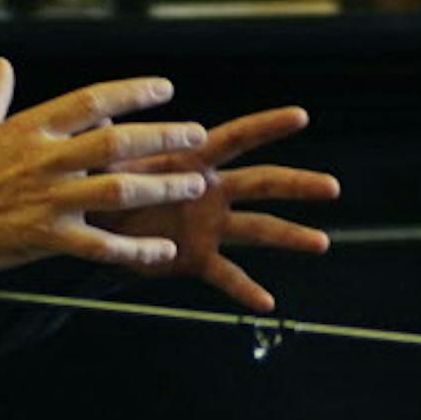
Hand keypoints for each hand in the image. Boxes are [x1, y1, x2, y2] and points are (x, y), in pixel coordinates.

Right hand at [0, 58, 213, 277]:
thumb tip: (0, 63)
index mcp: (29, 129)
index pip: (90, 101)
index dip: (131, 92)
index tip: (166, 88)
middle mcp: (44, 160)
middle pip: (115, 143)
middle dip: (162, 137)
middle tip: (198, 135)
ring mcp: (47, 200)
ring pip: (116, 191)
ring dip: (160, 187)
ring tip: (195, 184)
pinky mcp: (44, 238)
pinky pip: (99, 245)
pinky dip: (134, 250)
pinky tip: (165, 252)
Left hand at [96, 105, 339, 311]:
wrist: (88, 219)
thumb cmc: (101, 179)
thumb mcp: (111, 156)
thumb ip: (121, 144)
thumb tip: (117, 124)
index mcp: (194, 160)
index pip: (238, 137)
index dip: (268, 126)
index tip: (301, 115)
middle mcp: (211, 191)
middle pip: (264, 183)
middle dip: (298, 184)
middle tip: (332, 187)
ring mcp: (208, 225)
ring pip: (258, 229)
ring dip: (290, 236)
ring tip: (321, 242)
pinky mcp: (195, 256)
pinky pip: (226, 275)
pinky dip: (246, 290)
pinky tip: (267, 303)